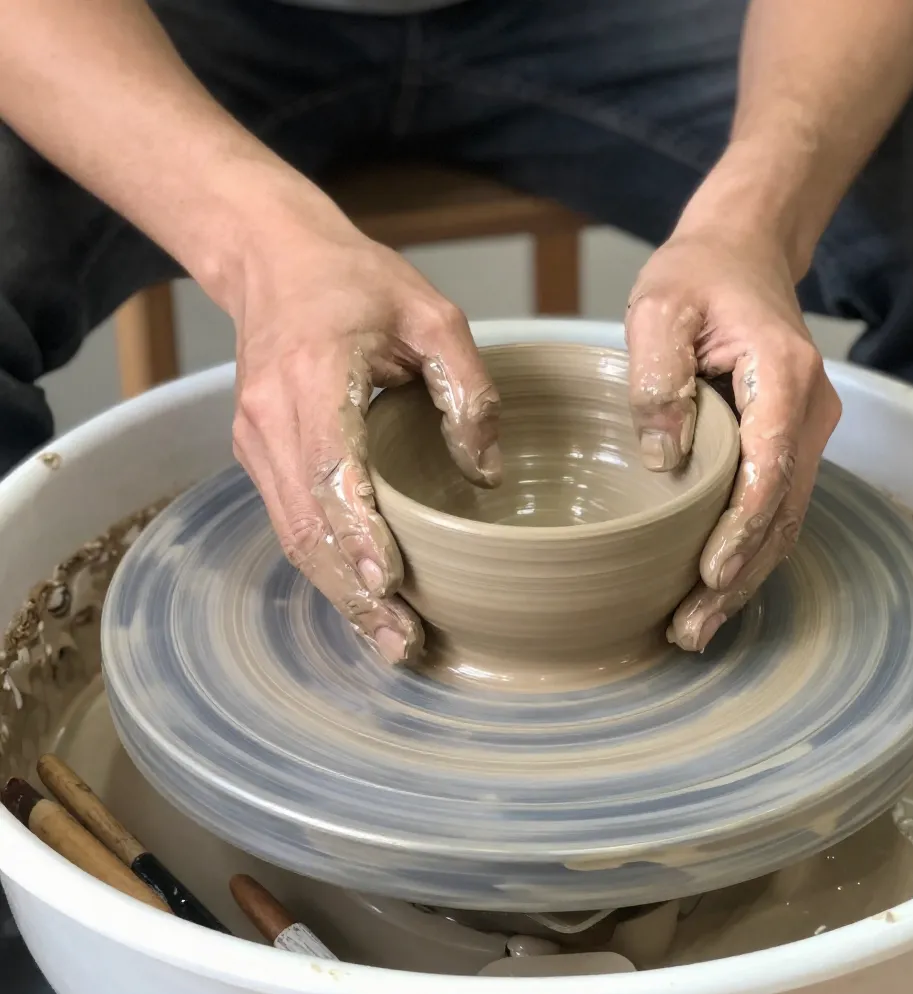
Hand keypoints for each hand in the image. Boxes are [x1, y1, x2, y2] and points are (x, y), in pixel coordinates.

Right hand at [230, 211, 500, 663]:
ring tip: (390, 639)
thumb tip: (487, 472)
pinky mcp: (259, 454)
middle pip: (307, 524)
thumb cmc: (356, 283)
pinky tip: (361, 598)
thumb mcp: (432, 314)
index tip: (390, 584)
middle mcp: (271, 418)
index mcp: (313, 374)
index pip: (332, 468)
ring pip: (293, 534)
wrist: (274, 262)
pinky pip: (290, 521)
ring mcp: (256, 440)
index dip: (359, 532)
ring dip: (338, 593)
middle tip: (404, 642)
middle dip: (354, 591)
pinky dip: (325, 566)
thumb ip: (467, 389)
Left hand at [626, 227, 840, 651]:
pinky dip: (748, 553)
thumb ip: (658, 374)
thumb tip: (662, 456)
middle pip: (781, 510)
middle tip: (690, 630)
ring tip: (696, 629)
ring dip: (744, 578)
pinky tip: (715, 588)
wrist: (742, 254)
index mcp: (782, 374)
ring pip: (783, 520)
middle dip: (739, 577)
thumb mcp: (659, 306)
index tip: (707, 574)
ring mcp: (805, 429)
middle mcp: (808, 410)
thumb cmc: (697, 277)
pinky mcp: (788, 442)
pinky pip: (775, 507)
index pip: (770, 466)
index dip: (741, 528)